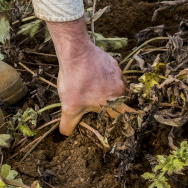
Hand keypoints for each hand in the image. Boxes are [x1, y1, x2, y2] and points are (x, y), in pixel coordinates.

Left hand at [46, 19, 126, 135]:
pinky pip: (110, 75)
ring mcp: (118, 74)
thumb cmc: (75, 81)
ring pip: (114, 88)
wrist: (76, 53)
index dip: (112, 119)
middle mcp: (122, 89)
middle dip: (106, 104)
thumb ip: (69, 124)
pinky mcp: (112, 63)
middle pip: (117, 101)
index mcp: (116, 101)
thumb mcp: (69, 107)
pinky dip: (102, 77)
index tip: (105, 118)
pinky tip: (89, 77)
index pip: (120, 115)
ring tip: (89, 89)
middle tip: (93, 102)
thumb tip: (65, 134)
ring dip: (104, 90)